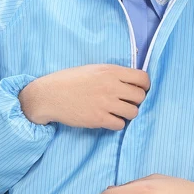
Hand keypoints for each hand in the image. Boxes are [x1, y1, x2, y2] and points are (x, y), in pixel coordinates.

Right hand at [19, 64, 149, 129]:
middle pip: (140, 97)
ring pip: (133, 112)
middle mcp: (111, 86)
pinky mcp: (99, 119)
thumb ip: (112, 74)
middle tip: (126, 102)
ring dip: (127, 113)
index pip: (143, 78)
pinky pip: (120, 124)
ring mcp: (106, 103)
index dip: (144, 86)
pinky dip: (116, 123)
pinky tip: (108, 119)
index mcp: (111, 71)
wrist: (49, 95)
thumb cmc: (69, 80)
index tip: (139, 89)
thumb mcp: (93, 69)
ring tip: (116, 111)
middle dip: (135, 101)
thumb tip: (130, 81)